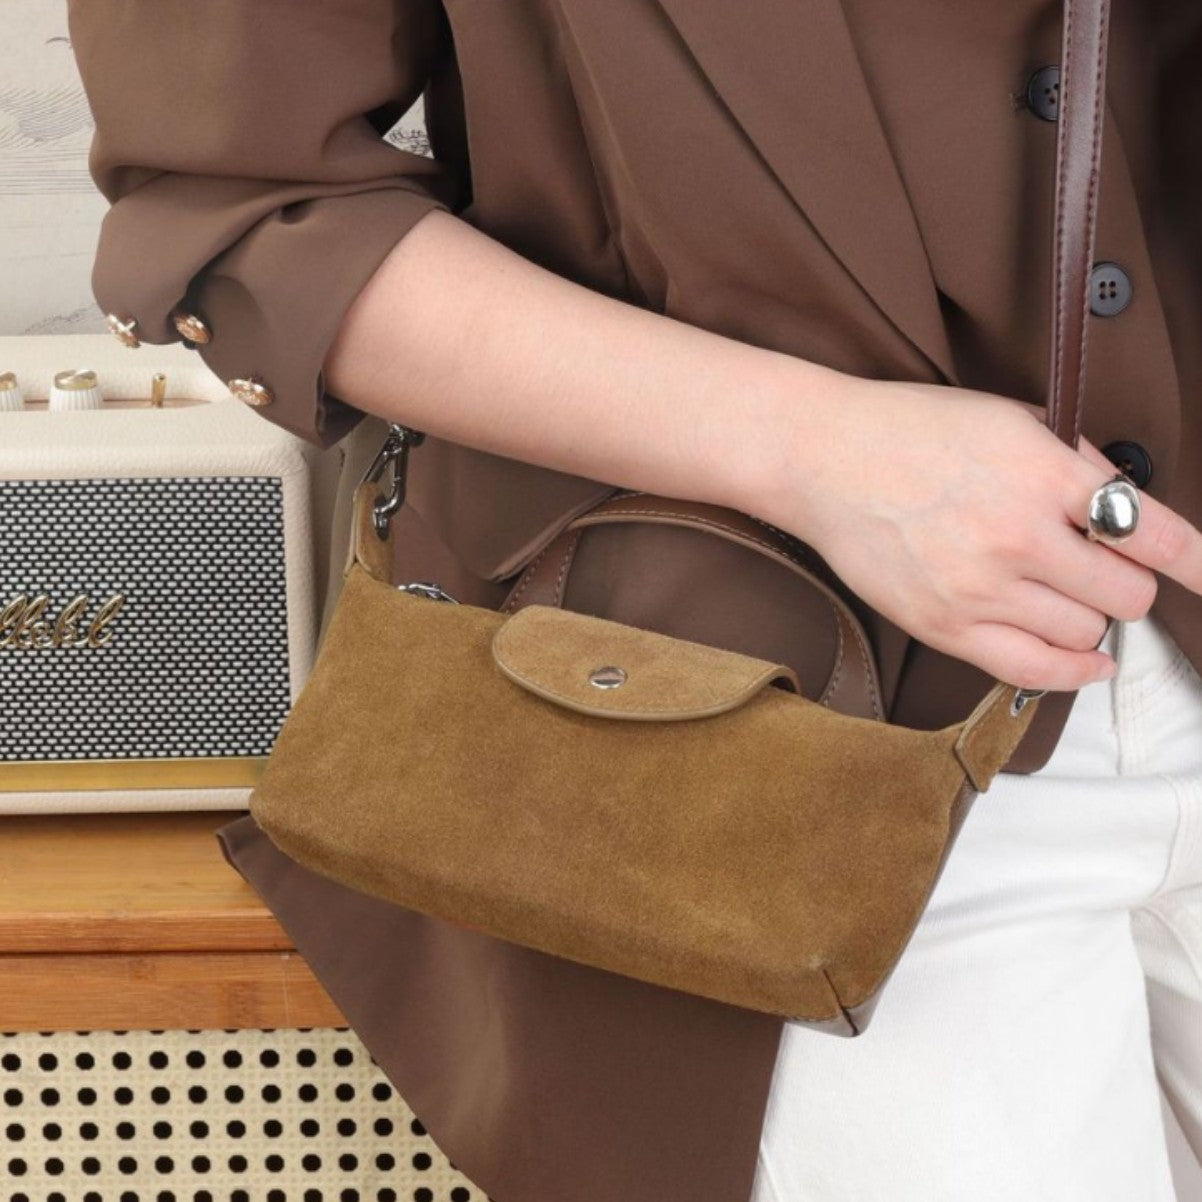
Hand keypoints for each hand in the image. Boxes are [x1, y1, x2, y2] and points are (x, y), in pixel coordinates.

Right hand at [756, 378, 1201, 691]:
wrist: (825, 460)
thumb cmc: (911, 431)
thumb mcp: (1008, 418)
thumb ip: (1074, 460)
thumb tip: (1125, 504)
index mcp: (1043, 475)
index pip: (1153, 533)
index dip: (1196, 561)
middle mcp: (1019, 537)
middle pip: (1125, 595)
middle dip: (1125, 583)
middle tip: (1101, 569)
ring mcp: (981, 589)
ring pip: (1086, 633)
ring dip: (1089, 617)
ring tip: (1063, 595)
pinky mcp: (945, 627)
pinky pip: (1035, 671)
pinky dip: (1074, 669)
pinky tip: (1086, 658)